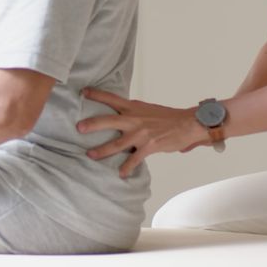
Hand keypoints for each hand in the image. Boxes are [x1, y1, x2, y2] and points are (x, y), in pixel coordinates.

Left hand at [76, 88, 207, 177]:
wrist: (187, 123)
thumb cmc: (167, 117)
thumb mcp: (146, 109)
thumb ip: (133, 113)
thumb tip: (120, 116)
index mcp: (133, 107)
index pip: (112, 98)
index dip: (96, 94)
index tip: (83, 92)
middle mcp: (134, 119)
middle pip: (108, 120)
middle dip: (92, 124)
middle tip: (78, 128)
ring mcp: (141, 133)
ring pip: (117, 144)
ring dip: (102, 151)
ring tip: (90, 155)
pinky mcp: (149, 146)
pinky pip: (134, 159)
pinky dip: (127, 167)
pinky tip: (121, 174)